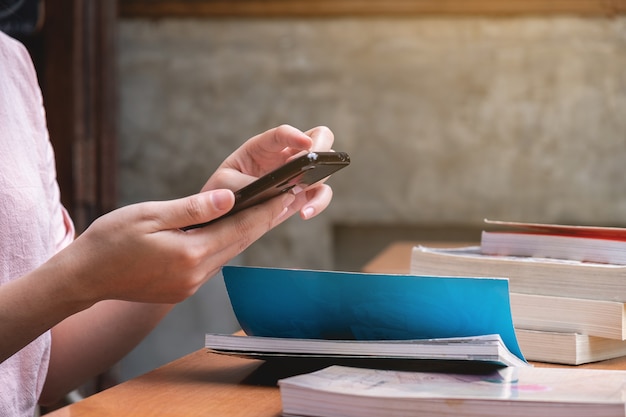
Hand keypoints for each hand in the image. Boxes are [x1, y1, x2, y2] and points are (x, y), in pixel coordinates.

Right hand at [49, 125, 335, 306]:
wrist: (84, 278)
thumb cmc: (110, 241)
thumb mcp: (149, 216)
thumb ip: (193, 209)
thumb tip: (230, 197)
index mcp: (190, 254)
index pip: (241, 228)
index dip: (268, 209)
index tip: (291, 193)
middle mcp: (196, 274)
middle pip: (242, 241)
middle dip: (269, 219)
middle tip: (294, 197)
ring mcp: (190, 285)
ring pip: (231, 252)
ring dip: (252, 231)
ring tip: (274, 210)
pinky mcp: (183, 288)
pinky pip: (216, 261)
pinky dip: (231, 243)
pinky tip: (238, 230)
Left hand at [201, 124, 334, 219]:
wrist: (225, 215)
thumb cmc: (222, 191)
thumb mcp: (224, 182)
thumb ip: (244, 182)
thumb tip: (271, 191)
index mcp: (264, 146)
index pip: (283, 134)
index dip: (295, 136)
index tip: (306, 145)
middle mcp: (286, 155)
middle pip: (318, 136)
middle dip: (320, 146)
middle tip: (312, 162)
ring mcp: (299, 174)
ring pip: (325, 165)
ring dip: (320, 176)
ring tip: (302, 191)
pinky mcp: (304, 194)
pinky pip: (321, 194)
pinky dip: (319, 203)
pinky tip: (304, 214)